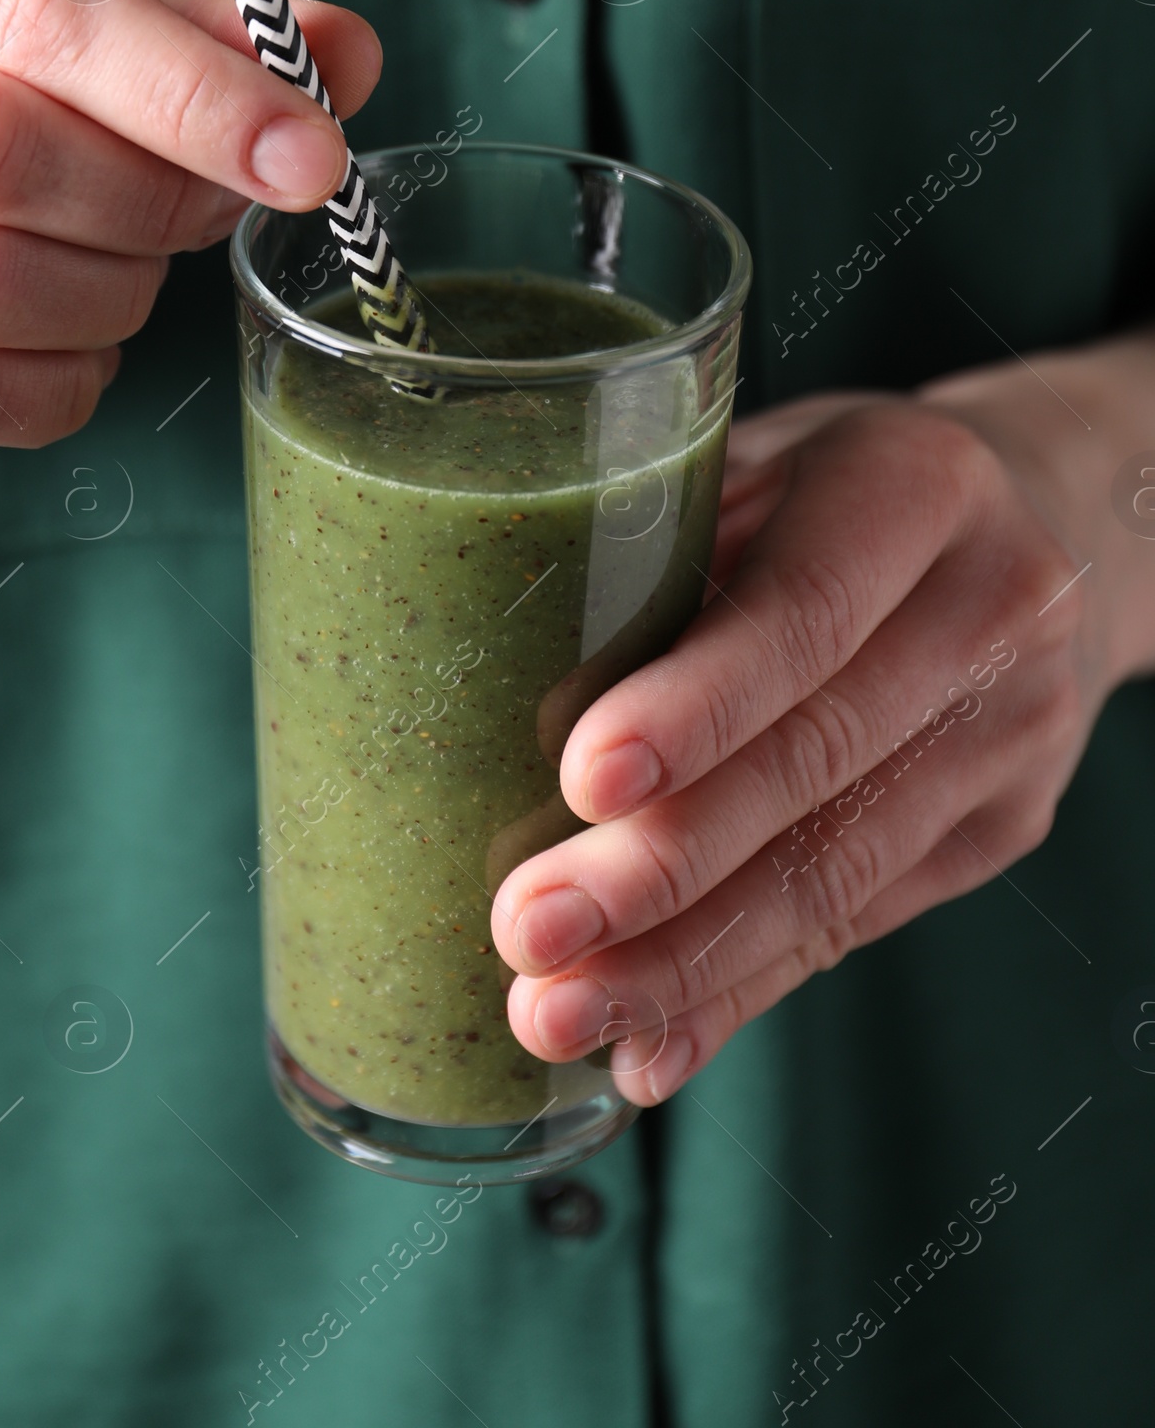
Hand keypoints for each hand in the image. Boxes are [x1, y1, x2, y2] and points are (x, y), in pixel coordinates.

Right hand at [0, 0, 378, 446]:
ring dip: (103, 298)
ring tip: (134, 274)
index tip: (313, 158)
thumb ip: (206, 32)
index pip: (42, 8)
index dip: (196, 94)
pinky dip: (50, 385)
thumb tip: (347, 53)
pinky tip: (80, 345)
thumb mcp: (71, 17)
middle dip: (148, 201)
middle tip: (213, 212)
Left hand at [490, 394, 1105, 1104]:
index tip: (582, 781)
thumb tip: (475, 673)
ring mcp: (1012, 732)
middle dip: (663, 865)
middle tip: (528, 931)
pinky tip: (648, 1047)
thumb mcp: (755, 458)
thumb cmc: (824, 486)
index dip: (699, 704)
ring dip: (685, 962)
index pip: (807, 611)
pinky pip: (856, 923)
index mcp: (918, 482)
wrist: (1029, 527)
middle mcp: (991, 609)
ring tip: (555, 1011)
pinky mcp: (1002, 829)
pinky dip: (740, 990)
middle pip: (818, 759)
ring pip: (838, 868)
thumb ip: (657, 537)